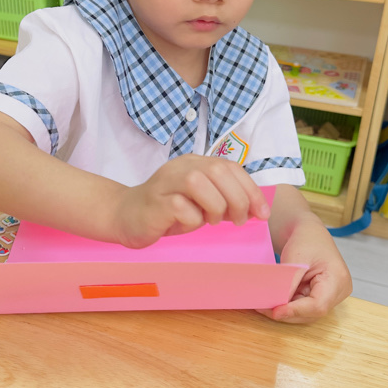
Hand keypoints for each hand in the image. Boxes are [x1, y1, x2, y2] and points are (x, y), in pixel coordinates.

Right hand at [114, 155, 270, 248]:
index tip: (262, 214)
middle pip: (218, 171)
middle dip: (237, 199)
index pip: (231, 167)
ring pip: (200, 184)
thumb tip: (256, 209)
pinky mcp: (155, 202)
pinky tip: (186, 224)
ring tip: (211, 221)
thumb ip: (224, 198)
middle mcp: (181, 167)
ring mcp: (166, 182)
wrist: (125, 216)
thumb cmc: (168, 211)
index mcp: (195, 163)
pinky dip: (192, 220)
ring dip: (215, 207)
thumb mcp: (201, 202)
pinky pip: (181, 207)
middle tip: (237, 221)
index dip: (251, 190)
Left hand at [257, 213, 351, 323]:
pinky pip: (304, 307)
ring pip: (307, 313)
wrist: (309, 232)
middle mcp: (339, 291)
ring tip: (265, 304)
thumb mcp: (295, 260)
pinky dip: (289, 306)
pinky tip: (274, 301)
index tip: (275, 311)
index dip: (296, 311)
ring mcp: (331, 296)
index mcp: (338, 279)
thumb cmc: (306, 240)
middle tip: (262, 308)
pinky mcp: (322, 296)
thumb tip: (278, 309)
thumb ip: (289, 285)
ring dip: (286, 311)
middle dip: (287, 313)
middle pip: (312, 313)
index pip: (318, 305)